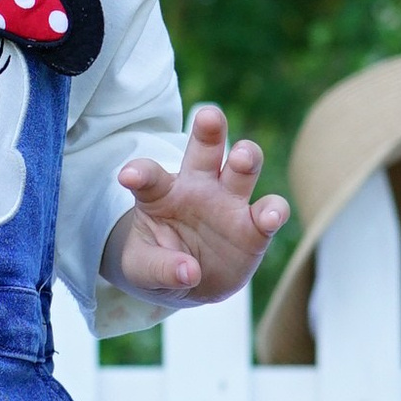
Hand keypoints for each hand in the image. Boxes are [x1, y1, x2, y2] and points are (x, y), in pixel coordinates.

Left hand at [105, 106, 287, 308]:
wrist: (190, 283)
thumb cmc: (158, 263)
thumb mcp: (143, 270)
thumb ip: (159, 268)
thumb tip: (189, 272)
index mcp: (162, 192)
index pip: (150, 176)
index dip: (140, 172)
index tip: (128, 176)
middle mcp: (199, 187)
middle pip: (206, 150)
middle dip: (209, 130)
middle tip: (209, 116)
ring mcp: (230, 203)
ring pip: (243, 168)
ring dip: (246, 157)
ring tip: (242, 157)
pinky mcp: (255, 228)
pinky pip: (269, 212)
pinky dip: (273, 211)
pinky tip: (269, 216)